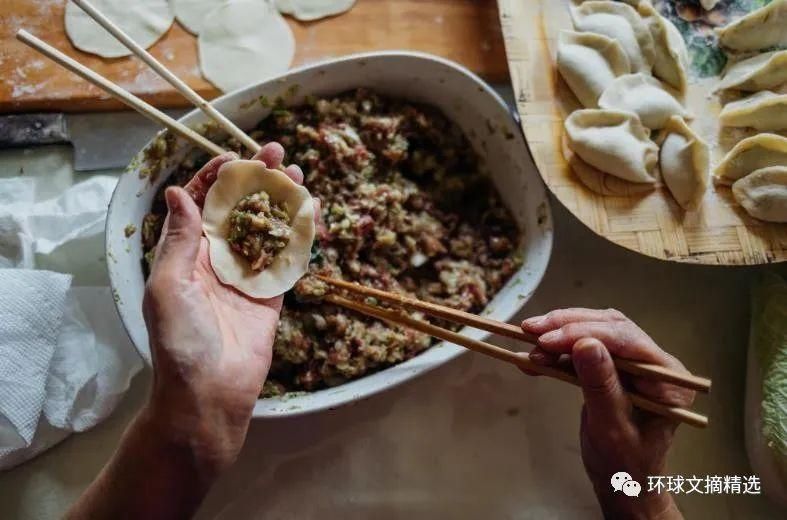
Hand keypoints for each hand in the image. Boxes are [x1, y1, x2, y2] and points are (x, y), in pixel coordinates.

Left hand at [68, 144, 314, 518]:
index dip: (216, 177)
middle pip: (239, 211)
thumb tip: (179, 191)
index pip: (201, 205)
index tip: (235, 156)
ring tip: (299, 176)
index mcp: (186, 254)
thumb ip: (180, 239)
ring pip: (267, 229)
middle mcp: (216, 261)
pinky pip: (287, 260)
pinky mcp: (271, 296)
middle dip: (257, 181)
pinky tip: (311, 214)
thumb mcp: (168, 285)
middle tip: (278, 154)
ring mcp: (246, 278)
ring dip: (282, 202)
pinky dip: (299, 236)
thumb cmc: (179, 342)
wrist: (208, 394)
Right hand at [521, 309, 694, 518]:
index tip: (548, 339)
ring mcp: (634, 362)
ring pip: (594, 331)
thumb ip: (601, 386)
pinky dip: (557, 350)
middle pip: (610, 327)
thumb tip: (585, 344)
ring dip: (558, 334)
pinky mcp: (613, 365)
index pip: (627, 340)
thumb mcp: (611, 428)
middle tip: (531, 331)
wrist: (622, 484)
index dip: (586, 332)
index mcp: (668, 378)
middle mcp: (655, 363)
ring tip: (527, 341)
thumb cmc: (624, 465)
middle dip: (567, 327)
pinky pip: (584, 348)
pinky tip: (534, 356)